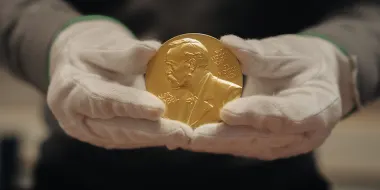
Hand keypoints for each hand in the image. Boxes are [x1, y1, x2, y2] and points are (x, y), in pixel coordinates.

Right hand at [47, 18, 191, 149]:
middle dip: (153, 133)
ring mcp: (93, 132)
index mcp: (72, 92)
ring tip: (184, 136)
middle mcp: (79, 119)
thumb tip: (153, 49)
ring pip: (128, 138)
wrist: (76, 70)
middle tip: (182, 133)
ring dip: (158, 139)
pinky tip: (176, 136)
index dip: (131, 106)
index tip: (158, 108)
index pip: (104, 101)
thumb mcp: (102, 46)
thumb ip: (125, 52)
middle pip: (118, 129)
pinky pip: (132, 138)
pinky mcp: (107, 138)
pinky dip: (154, 138)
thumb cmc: (90, 55)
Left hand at [189, 34, 358, 159]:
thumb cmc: (304, 63)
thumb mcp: (290, 52)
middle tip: (192, 135)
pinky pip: (238, 144)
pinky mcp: (264, 145)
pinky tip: (190, 137)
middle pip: (258, 138)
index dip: (256, 115)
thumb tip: (227, 43)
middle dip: (222, 137)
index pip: (285, 116)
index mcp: (317, 109)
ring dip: (212, 143)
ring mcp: (281, 144)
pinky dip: (214, 141)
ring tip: (184, 137)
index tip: (228, 112)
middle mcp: (300, 135)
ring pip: (244, 145)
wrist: (316, 81)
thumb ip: (260, 54)